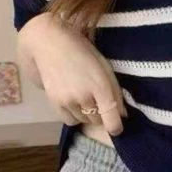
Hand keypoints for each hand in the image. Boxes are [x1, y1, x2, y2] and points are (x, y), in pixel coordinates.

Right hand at [17, 12, 126, 135]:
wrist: (48, 43)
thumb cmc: (82, 51)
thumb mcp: (104, 67)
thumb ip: (115, 92)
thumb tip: (123, 115)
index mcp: (101, 87)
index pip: (111, 121)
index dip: (117, 128)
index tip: (118, 126)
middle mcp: (84, 97)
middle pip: (98, 121)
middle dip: (102, 114)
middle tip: (98, 99)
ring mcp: (67, 101)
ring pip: (84, 121)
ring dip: (88, 114)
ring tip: (84, 96)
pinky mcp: (54, 103)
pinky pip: (69, 121)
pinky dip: (75, 115)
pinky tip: (74, 102)